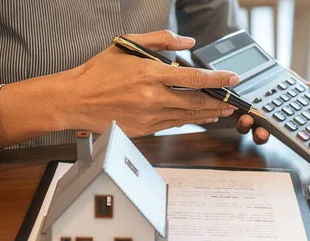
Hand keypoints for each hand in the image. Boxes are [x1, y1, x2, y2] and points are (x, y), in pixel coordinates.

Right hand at [67, 31, 240, 135]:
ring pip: (188, 116)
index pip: (194, 79)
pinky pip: (173, 125)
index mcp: (150, 75)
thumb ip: (161, 40)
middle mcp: (153, 98)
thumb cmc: (99, 73)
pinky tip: (198, 117)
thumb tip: (187, 43)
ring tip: (221, 110)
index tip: (232, 79)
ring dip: (207, 113)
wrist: (76, 100)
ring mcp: (150, 117)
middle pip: (196, 102)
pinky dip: (189, 121)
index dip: (217, 80)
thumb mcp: (129, 45)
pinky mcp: (145, 130)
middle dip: (218, 102)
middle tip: (232, 101)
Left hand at [236, 73, 309, 143]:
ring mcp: (245, 112)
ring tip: (247, 117)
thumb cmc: (276, 78)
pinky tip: (235, 103)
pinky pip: (231, 110)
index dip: (285, 138)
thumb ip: (309, 90)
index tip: (291, 140)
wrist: (255, 65)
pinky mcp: (232, 103)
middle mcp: (259, 120)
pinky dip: (233, 108)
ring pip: (243, 126)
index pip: (280, 132)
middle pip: (259, 134)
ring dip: (244, 125)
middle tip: (263, 133)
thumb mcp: (294, 83)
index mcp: (275, 119)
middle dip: (261, 136)